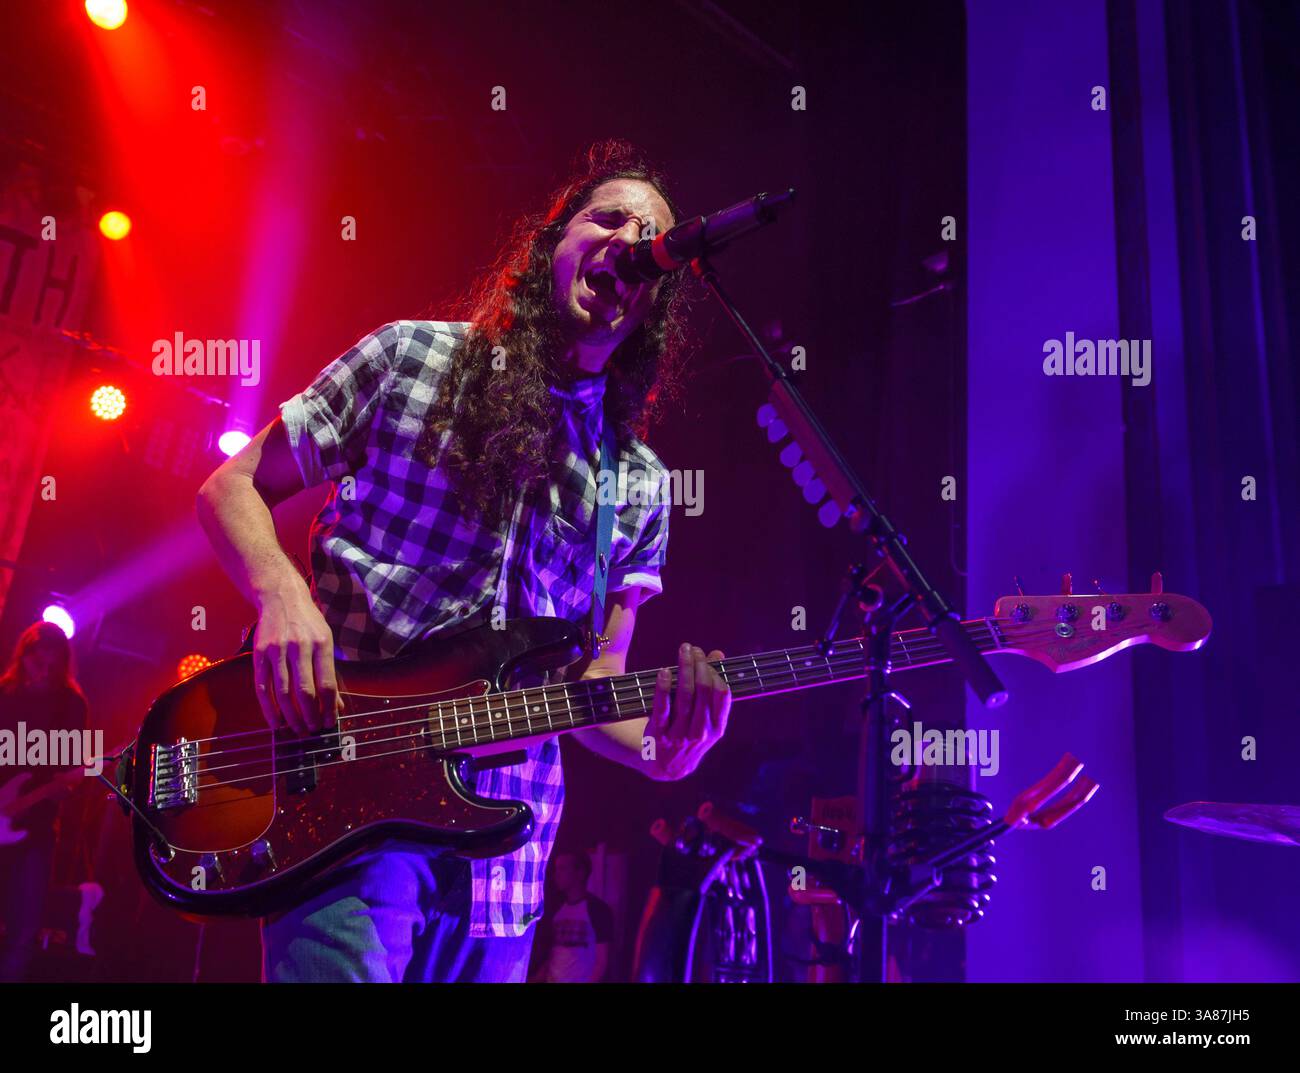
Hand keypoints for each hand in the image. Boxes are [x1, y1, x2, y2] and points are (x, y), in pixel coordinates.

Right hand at [252, 582, 339, 734]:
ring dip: (291, 716)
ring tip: (297, 729)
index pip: (327, 684)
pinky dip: (269, 709)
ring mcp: (277, 650)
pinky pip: (263, 687)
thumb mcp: (326, 640)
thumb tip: (338, 705)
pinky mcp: (259, 654)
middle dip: (310, 716)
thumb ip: (331, 673)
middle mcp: (299, 646)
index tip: (329, 723)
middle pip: (305, 692)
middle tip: (312, 730)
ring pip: (283, 693)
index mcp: (322, 643)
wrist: (280, 597)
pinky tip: (275, 722)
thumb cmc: (308, 622)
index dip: (328, 708)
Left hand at [644, 643, 730, 780]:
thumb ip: (712, 686)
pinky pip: (662, 708)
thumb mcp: (706, 717)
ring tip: (683, 651)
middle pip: (703, 690)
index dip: (714, 671)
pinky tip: (664, 671)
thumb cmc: (689, 733)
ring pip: (685, 695)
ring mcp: (681, 735)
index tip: (705, 655)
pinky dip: (663, 687)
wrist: (667, 766)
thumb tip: (718, 654)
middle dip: (699, 664)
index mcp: (717, 727)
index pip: (722, 692)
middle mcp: (702, 732)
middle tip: (692, 649)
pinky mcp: (660, 735)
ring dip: (684, 669)